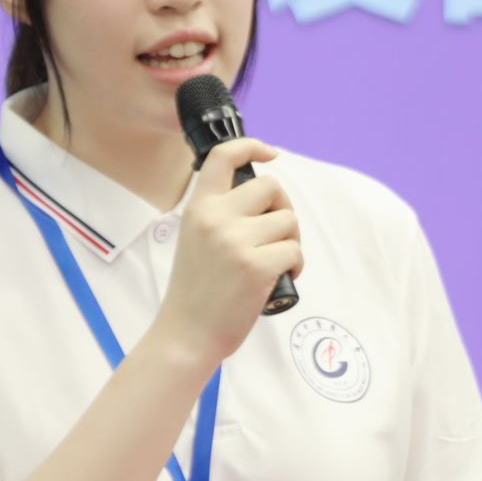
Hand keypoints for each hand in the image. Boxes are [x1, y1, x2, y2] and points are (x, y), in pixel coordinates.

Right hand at [149, 137, 302, 370]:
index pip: (223, 157)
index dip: (251, 146)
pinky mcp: (257, 266)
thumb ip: (220, 216)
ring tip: (274, 263)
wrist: (187, 334)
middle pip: (271, 187)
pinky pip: (294, 251)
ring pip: (288, 221)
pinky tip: (279, 280)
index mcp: (198, 208)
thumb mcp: (195, 239)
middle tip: (276, 235)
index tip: (270, 153)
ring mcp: (236, 241)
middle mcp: (215, 218)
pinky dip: (294, 266)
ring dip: (290, 241)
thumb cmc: (196, 292)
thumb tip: (264, 199)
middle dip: (282, 209)